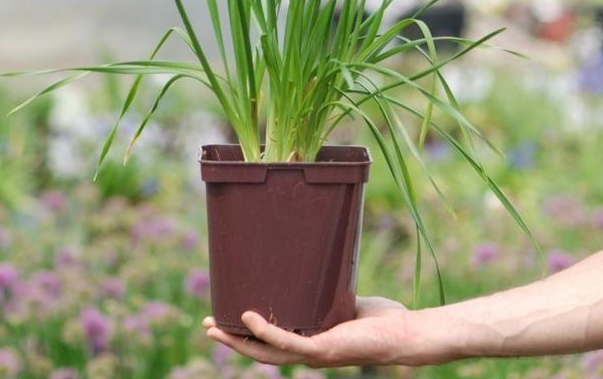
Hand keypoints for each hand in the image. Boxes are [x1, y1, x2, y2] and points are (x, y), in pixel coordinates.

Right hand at [202, 296, 412, 367]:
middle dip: (231, 340)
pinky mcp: (321, 349)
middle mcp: (307, 352)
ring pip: (265, 352)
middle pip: (260, 351)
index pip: (271, 343)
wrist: (404, 334)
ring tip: (214, 326)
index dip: (246, 335)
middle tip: (207, 325)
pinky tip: (247, 318)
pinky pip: (286, 342)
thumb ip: (327, 288)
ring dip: (237, 341)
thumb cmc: (381, 319)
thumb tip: (316, 258)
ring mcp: (313, 353)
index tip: (224, 319)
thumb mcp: (344, 299)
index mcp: (310, 342)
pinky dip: (265, 332)